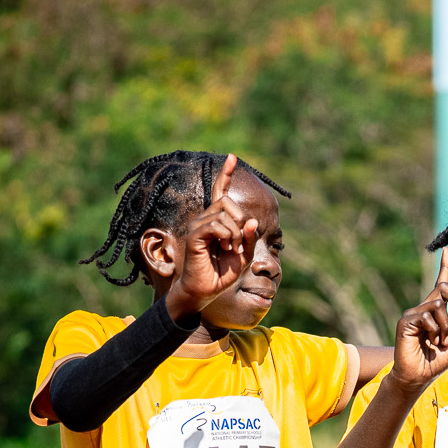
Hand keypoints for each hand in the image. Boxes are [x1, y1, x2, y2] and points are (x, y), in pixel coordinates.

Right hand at [164, 154, 259, 320]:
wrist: (206, 290)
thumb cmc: (222, 273)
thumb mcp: (244, 255)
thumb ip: (250, 238)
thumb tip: (253, 220)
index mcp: (217, 220)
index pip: (221, 192)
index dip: (226, 175)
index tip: (233, 157)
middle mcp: (205, 218)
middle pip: (228, 202)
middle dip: (241, 222)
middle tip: (239, 243)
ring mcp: (198, 225)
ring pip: (225, 214)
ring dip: (236, 234)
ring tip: (231, 249)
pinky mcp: (195, 234)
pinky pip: (217, 225)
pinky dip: (228, 236)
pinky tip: (226, 247)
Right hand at [390, 249, 447, 390]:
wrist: (419, 376)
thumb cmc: (436, 360)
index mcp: (436, 311)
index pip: (442, 285)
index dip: (446, 267)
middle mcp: (424, 308)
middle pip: (443, 289)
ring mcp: (413, 313)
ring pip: (438, 306)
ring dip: (445, 327)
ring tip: (440, 342)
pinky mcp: (406, 321)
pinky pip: (427, 317)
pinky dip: (435, 332)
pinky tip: (430, 343)